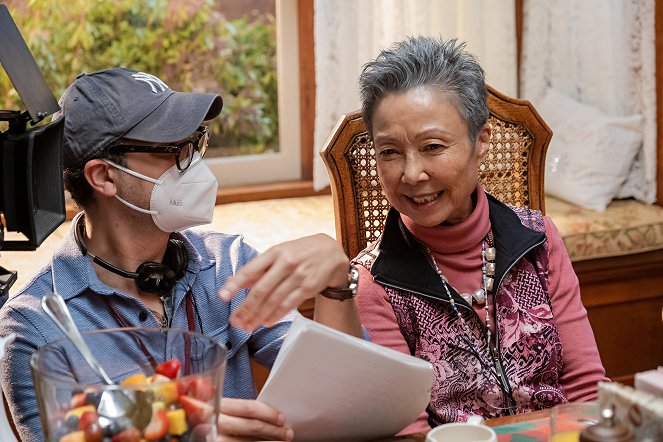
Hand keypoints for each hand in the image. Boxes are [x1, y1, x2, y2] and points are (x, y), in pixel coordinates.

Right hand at [217, 398, 292, 440]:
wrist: (199, 439)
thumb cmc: (216, 425)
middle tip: (288, 432)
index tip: (281, 418)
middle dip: (274, 429)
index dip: (268, 413)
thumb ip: (238, 411)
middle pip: (252, 425)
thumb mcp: (223, 413)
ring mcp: (216, 439)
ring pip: (250, 441)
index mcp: (218, 407)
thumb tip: (271, 416)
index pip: (248, 407)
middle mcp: (215, 424)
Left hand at [219, 234, 348, 330]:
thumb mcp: (279, 252)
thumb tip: (236, 282)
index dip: (235, 284)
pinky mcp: (309, 287)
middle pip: (261, 290)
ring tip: (248, 326)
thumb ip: (259, 268)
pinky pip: (288, 305)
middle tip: (235, 321)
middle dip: (245, 308)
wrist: (330, 252)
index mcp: (275, 252)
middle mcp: (286, 263)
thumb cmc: (300, 252)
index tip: (223, 296)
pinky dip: (276, 315)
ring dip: (259, 316)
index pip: (250, 270)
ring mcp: (299, 276)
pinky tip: (266, 322)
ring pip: (274, 301)